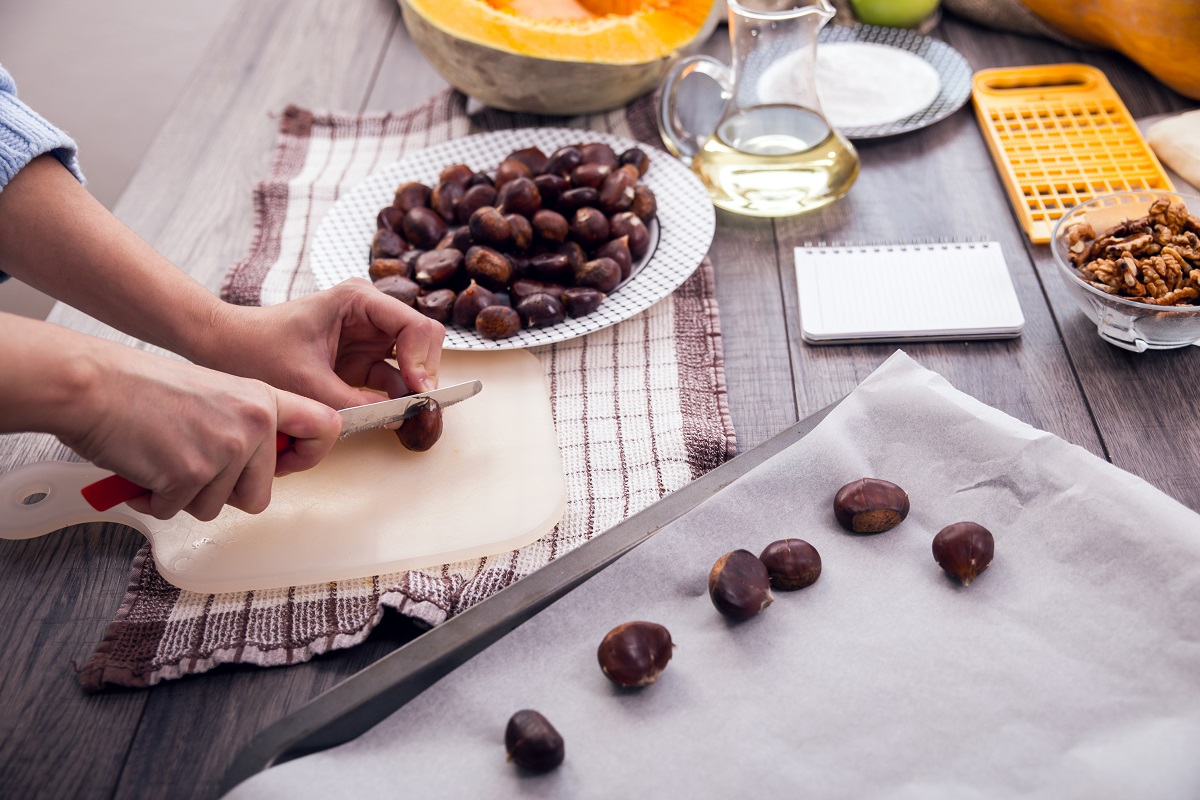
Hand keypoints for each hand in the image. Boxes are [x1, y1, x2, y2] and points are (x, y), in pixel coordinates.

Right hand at [58, 343, 341, 520]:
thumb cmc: (142, 388)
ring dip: (185, 495)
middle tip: (189, 465)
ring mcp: (226, 449)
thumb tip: (262, 465)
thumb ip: (246, 424)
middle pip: (258, 494)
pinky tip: (143, 469)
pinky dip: (156, 499)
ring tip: (162, 459)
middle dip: (221, 492)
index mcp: (263, 399)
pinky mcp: (193, 474)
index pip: (325, 426)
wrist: (92, 384)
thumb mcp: (216, 392)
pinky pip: (178, 510)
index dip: (311, 454)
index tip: (288, 463)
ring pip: (216, 507)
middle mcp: (254, 423)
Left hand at [197, 278, 445, 408]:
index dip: (424, 361)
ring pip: (413, 363)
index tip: (418, 393)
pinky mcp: (362, 359)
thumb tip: (399, 417)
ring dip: (412, 390)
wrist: (225, 348)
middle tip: (417, 408)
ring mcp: (369, 336)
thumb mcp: (306, 381)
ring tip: (405, 416)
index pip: (416, 326)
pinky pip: (393, 379)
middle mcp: (371, 313)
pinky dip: (395, 399)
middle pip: (422, 341)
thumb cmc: (256, 350)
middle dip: (424, 375)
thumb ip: (355, 400)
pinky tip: (390, 416)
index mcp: (359, 300)